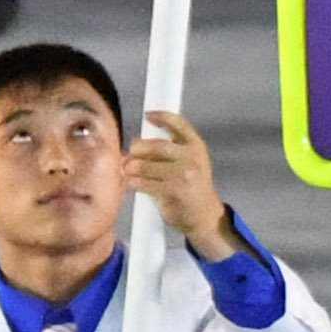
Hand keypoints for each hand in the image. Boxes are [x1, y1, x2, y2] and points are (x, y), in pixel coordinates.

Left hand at [130, 106, 236, 258]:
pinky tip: (131, 182)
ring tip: (126, 169)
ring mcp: (184, 175)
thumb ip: (170, 150)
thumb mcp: (190, 161)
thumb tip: (135, 145)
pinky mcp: (174, 191)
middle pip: (157, 145)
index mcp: (195, 146)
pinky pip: (145, 183)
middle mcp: (192, 157)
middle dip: (139, 148)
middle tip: (131, 152)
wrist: (203, 215)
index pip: (179, 124)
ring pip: (147, 166)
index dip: (162, 116)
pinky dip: (133, 182)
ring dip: (131, 167)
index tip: (148, 116)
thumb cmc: (191, 186)